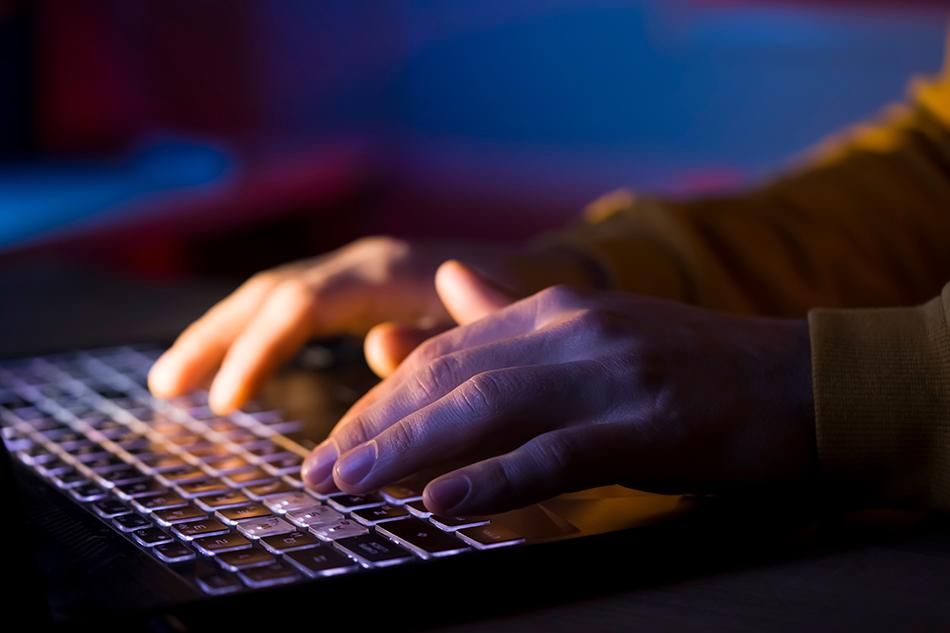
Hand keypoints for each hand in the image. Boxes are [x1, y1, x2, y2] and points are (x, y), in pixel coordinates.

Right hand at [147, 237, 527, 412]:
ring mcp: (353, 270)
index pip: (300, 305)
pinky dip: (251, 331)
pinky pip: (288, 303)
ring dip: (219, 333)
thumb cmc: (515, 306)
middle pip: (268, 293)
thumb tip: (377, 350)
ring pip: (270, 294)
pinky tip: (230, 362)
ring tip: (172, 380)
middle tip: (166, 386)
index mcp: (384, 273)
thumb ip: (437, 338)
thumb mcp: (485, 328)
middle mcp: (359, 263)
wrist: (537, 271)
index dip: (258, 350)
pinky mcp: (353, 286)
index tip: (225, 402)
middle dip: (214, 338)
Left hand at [302, 262, 816, 514]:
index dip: (380, 397)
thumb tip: (444, 285)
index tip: (337, 439)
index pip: (444, 350)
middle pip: (449, 377)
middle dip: (375, 425)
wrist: (798, 380)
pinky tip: (442, 503)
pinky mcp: (648, 424)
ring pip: (486, 410)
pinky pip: (555, 453)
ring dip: (408, 449)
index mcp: (554, 308)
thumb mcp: (594, 327)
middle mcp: (571, 329)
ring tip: (350, 485)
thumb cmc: (689, 364)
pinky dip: (494, 478)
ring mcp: (609, 374)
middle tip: (319, 471)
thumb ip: (511, 310)